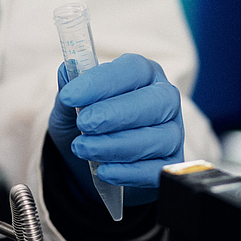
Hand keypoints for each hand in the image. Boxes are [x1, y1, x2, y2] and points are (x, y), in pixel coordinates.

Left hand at [48, 53, 183, 203]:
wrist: (90, 162)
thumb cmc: (86, 123)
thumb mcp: (70, 104)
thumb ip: (69, 86)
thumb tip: (68, 69)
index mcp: (143, 74)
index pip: (133, 69)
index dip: (100, 82)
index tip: (69, 96)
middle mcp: (164, 99)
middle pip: (156, 101)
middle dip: (115, 114)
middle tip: (83, 124)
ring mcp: (173, 132)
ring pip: (159, 137)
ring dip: (116, 145)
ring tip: (82, 148)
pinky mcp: (169, 163)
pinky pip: (158, 169)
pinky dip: (129, 171)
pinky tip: (104, 171)